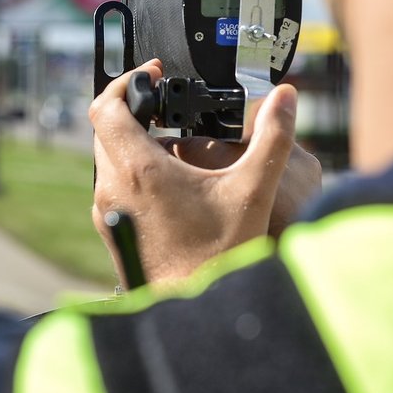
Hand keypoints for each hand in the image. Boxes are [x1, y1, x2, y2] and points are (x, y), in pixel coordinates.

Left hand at [89, 59, 319, 285]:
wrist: (197, 316)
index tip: (152, 76)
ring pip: (108, 159)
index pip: (106, 107)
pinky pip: (114, 186)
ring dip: (133, 142)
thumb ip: (274, 137)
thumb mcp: (254, 190)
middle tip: (166, 106)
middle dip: (132, 109)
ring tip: (173, 141)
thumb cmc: (220, 257)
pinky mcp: (112, 230)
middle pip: (105, 129)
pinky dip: (133, 171)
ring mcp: (108, 212)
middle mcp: (114, 189)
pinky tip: (171, 180)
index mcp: (139, 171)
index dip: (125, 82)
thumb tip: (287, 97)